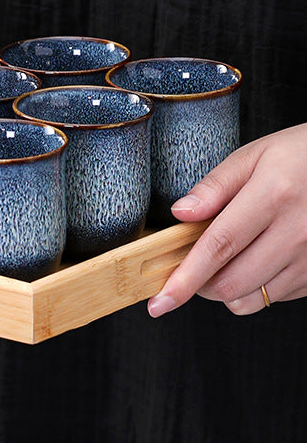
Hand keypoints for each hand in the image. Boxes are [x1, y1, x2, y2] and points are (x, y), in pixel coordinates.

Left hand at [147, 122, 306, 316]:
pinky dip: (253, 287)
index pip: (219, 245)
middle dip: (199, 283)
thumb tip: (181, 213)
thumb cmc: (297, 156)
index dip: (186, 276)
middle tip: (190, 261)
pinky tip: (254, 258)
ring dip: (225, 288)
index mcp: (273, 196)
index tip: (162, 299)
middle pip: (232, 281)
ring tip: (223, 258)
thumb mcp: (253, 156)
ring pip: (252, 298)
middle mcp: (296, 233)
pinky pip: (275, 297)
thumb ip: (214, 186)